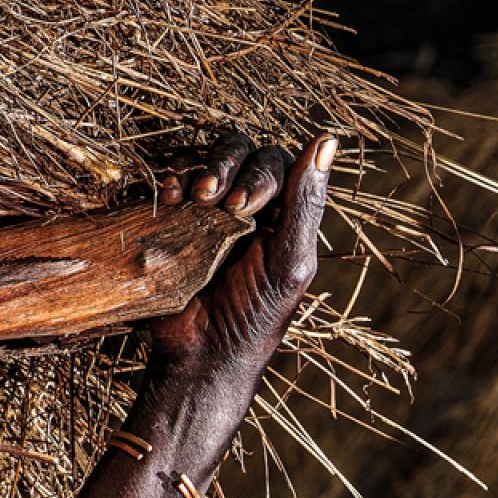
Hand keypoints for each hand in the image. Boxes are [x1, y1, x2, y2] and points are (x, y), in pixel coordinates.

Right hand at [145, 130, 336, 381]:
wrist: (201, 357)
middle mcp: (249, 206)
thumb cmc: (255, 318)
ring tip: (189, 199)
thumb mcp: (290, 263)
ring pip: (207, 158)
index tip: (241, 210)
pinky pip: (173, 179)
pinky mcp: (176, 219)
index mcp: (285, 215)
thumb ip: (306, 204)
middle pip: (241, 151)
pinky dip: (170, 177)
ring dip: (198, 167)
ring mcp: (209, 210)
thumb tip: (328, 140)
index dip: (258, 175)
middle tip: (212, 200)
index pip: (277, 164)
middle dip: (225, 165)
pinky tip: (169, 199)